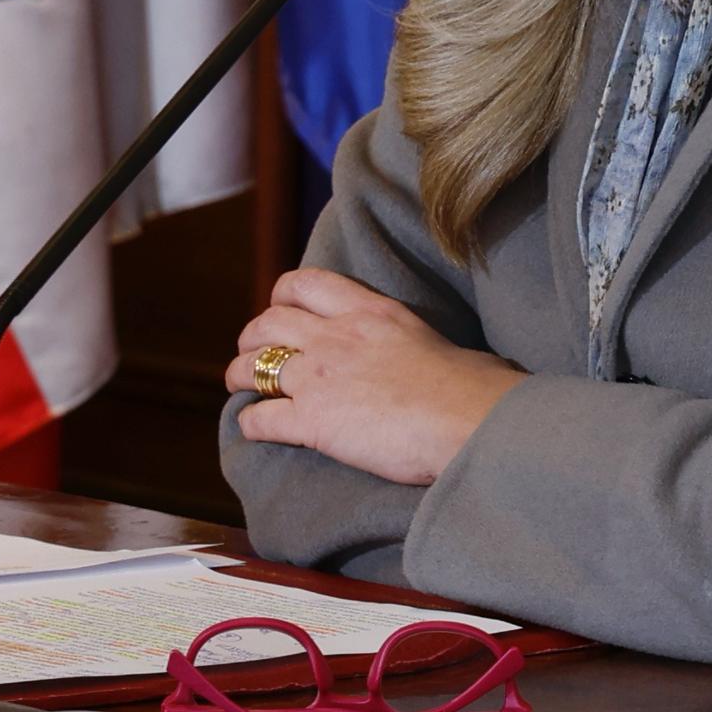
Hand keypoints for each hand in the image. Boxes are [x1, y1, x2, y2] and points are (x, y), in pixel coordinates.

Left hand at [227, 269, 523, 489]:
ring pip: (253, 364)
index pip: (306, 284)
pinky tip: (254, 428)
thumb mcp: (435, 340)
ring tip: (240, 384)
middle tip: (254, 351)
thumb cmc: (471, 386)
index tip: (282, 309)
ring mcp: (320, 377)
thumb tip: (432, 358)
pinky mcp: (312, 421)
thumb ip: (412, 340)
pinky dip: (251, 422)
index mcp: (370, 311)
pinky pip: (260, 417)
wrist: (470, 420)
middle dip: (253, 335)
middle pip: (269, 320)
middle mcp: (337, 336)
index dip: (282, 295)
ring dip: (240, 374)